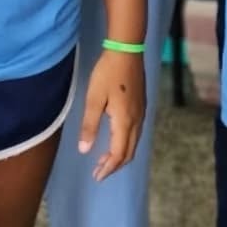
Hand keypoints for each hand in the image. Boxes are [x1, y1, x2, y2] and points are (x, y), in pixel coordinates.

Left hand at [78, 49, 145, 180]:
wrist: (127, 51)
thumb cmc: (107, 73)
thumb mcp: (94, 99)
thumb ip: (89, 125)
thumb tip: (85, 150)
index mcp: (125, 121)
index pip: (119, 153)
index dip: (108, 167)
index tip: (96, 176)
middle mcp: (137, 120)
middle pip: (129, 151)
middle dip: (115, 165)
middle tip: (99, 171)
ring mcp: (141, 112)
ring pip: (134, 142)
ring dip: (120, 154)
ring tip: (104, 159)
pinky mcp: (141, 105)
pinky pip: (136, 133)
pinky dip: (125, 143)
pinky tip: (115, 139)